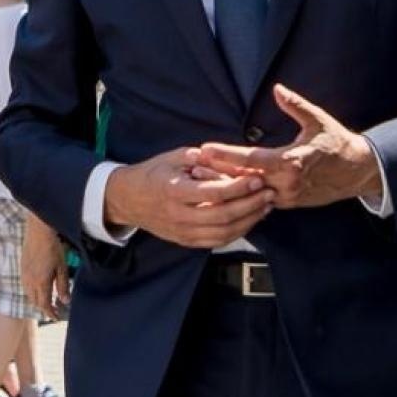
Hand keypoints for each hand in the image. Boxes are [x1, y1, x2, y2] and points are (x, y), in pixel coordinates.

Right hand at [21, 219, 69, 320]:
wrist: (38, 231)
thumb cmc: (53, 247)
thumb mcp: (62, 267)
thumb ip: (63, 285)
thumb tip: (65, 300)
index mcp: (41, 282)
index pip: (44, 304)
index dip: (51, 313)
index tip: (56, 317)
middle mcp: (30, 281)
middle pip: (35, 302)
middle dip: (44, 308)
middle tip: (54, 310)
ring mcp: (24, 275)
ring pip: (29, 295)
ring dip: (37, 300)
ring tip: (48, 300)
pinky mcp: (22, 269)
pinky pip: (25, 286)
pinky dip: (32, 292)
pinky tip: (39, 288)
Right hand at [103, 147, 273, 248]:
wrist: (127, 200)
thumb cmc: (152, 174)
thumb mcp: (171, 157)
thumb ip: (198, 156)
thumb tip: (224, 155)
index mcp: (174, 191)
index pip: (213, 193)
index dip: (238, 187)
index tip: (256, 179)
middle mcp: (179, 215)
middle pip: (223, 216)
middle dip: (250, 205)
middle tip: (269, 193)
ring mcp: (182, 231)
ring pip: (223, 233)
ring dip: (248, 221)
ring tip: (265, 206)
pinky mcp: (186, 241)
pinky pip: (217, 241)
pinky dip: (237, 232)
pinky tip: (250, 220)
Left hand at [195, 85, 381, 208]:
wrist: (358, 172)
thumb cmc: (337, 142)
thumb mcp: (318, 120)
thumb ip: (296, 105)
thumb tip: (278, 89)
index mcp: (292, 162)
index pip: (250, 160)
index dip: (226, 155)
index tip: (205, 148)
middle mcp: (286, 183)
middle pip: (244, 179)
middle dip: (217, 172)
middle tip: (191, 164)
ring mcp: (287, 196)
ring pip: (249, 193)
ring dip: (225, 185)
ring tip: (199, 177)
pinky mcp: (288, 203)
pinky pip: (259, 200)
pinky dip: (241, 194)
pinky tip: (221, 190)